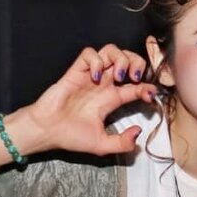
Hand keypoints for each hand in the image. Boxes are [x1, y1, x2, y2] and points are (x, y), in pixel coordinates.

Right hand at [14, 44, 157, 157]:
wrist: (47, 132)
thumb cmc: (71, 136)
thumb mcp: (102, 145)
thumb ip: (122, 143)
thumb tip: (138, 132)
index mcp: (113, 99)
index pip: (137, 85)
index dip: (148, 86)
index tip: (149, 95)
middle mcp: (104, 84)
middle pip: (128, 60)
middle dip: (137, 63)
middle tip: (135, 78)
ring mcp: (90, 76)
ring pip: (111, 51)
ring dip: (120, 59)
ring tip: (118, 76)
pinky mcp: (75, 71)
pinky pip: (89, 53)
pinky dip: (96, 60)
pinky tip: (95, 76)